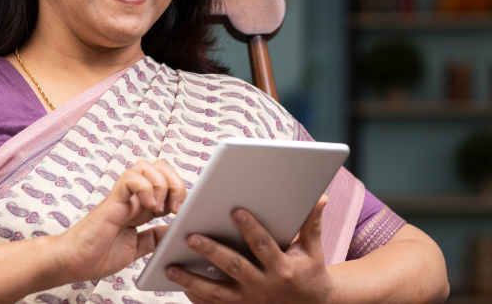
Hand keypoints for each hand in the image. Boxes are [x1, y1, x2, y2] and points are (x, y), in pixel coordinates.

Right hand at [55, 160, 185, 281]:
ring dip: (161, 183)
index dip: (179, 192)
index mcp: (140, 207)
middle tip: (175, 208)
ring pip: (145, 166)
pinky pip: (130, 178)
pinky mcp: (111, 200)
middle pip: (159, 167)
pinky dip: (145, 187)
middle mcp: (132, 198)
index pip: (166, 182)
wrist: (72, 262)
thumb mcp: (137, 248)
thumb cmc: (97, 255)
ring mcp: (122, 197)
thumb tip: (175, 231)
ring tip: (160, 208)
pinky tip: (149, 207)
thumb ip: (154, 238)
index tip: (183, 213)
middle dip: (175, 183)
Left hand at [166, 196, 333, 303]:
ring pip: (217, 292)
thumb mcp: (314, 249)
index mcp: (282, 267)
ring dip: (192, 280)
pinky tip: (179, 284)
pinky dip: (196, 297)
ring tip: (171, 266)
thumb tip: (320, 197)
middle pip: (234, 267)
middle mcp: (264, 286)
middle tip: (190, 237)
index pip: (263, 245)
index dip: (251, 228)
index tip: (235, 210)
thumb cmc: (309, 271)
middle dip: (212, 252)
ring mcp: (250, 301)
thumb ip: (312, 223)